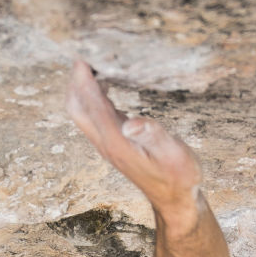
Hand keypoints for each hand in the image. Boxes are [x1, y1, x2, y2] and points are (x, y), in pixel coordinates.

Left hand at [64, 60, 202, 229]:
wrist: (176, 201)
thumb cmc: (180, 177)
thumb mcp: (173, 154)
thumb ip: (153, 135)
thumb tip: (130, 123)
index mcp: (117, 142)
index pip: (92, 105)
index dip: (84, 80)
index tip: (82, 56)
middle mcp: (107, 143)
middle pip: (77, 108)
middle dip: (75, 82)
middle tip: (83, 56)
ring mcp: (109, 145)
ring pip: (83, 113)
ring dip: (82, 89)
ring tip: (91, 65)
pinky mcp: (115, 145)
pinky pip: (95, 117)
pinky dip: (94, 97)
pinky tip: (106, 85)